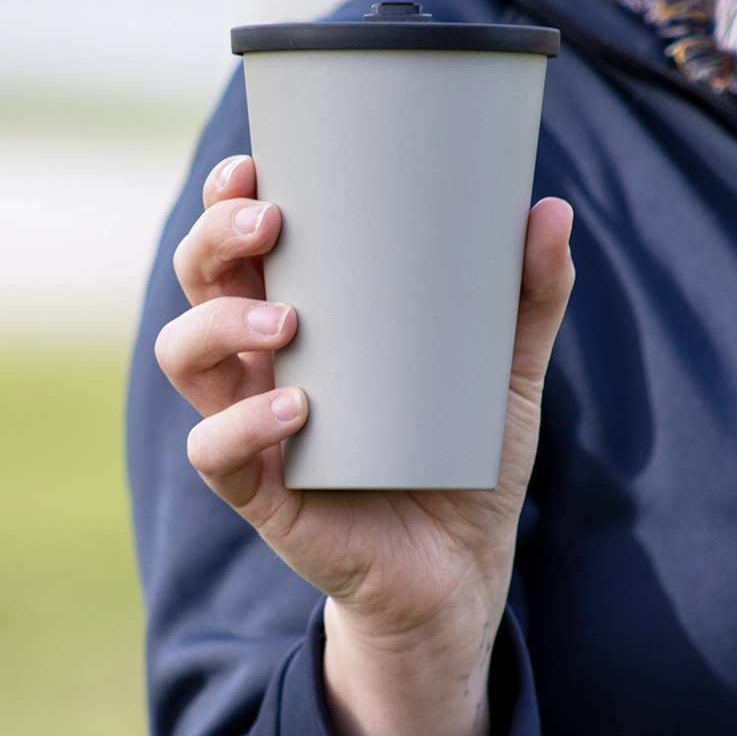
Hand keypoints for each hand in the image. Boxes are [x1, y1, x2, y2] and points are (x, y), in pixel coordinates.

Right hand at [156, 154, 574, 735]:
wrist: (461, 570)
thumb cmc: (468, 455)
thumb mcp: (506, 371)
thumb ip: (528, 297)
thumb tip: (551, 209)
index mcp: (307, 322)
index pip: (241, 247)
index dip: (225, 201)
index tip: (254, 165)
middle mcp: (264, 364)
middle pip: (197, 284)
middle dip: (215, 242)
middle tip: (270, 221)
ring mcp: (255, 427)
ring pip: (184, 357)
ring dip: (219, 323)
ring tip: (287, 318)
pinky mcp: (264, 493)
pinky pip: (215, 452)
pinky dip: (242, 425)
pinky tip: (295, 406)